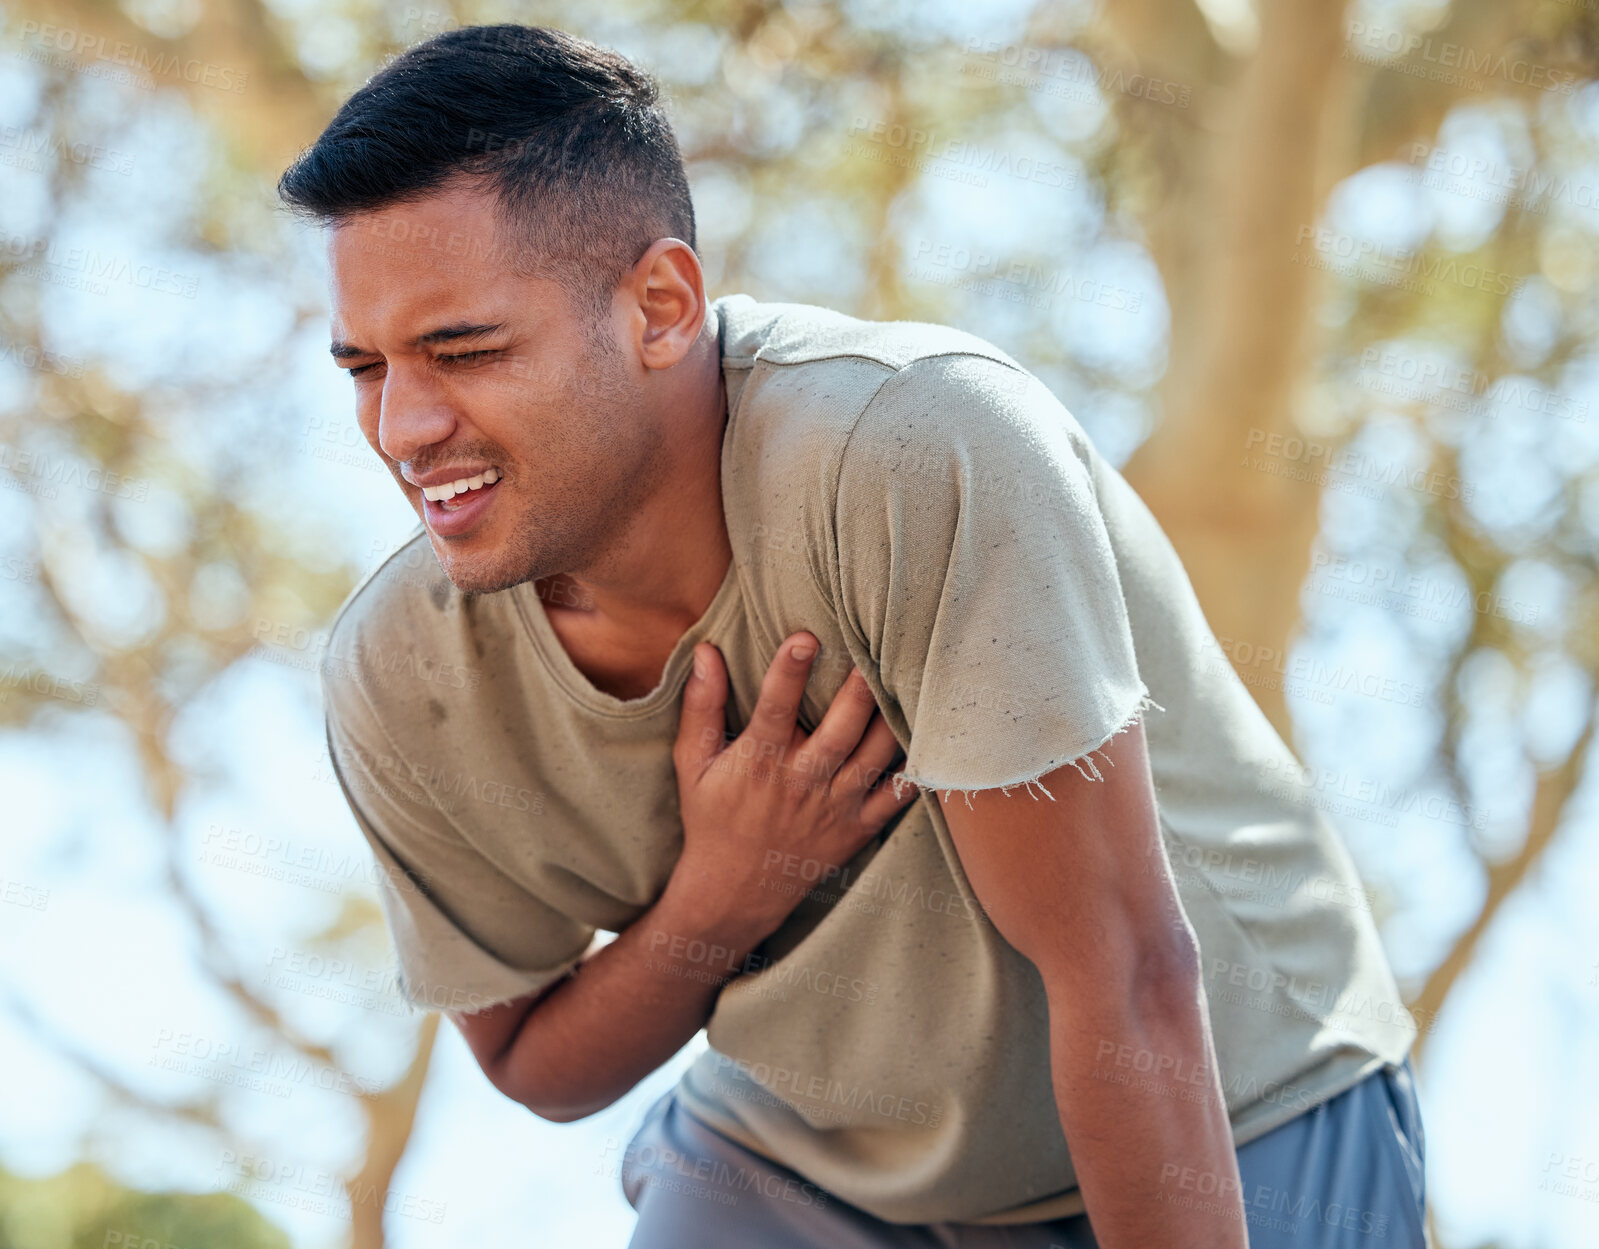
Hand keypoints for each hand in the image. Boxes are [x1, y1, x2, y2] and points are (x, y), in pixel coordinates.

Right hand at [670, 631, 915, 944]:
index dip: (790, 672)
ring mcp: (834, 807)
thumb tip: (706, 652)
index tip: (806, 637)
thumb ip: (701, 707)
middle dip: (860, 690)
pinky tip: (930, 734)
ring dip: (891, 718)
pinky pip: (897, 796)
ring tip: (907, 679)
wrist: (734, 891)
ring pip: (874, 756)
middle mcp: (801, 782)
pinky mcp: (858, 827)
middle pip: (840, 730)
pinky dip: (916, 769)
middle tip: (876, 650)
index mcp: (758, 762)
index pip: (775, 709)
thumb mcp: (694, 764)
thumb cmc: (713, 818)